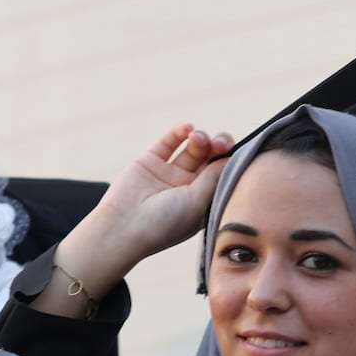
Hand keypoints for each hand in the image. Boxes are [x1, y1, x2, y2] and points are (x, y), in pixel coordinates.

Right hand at [37, 124, 231, 317]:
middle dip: (218, 146)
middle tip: (218, 143)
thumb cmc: (165, 223)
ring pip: (192, 148)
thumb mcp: (197, 202)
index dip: (229, 160)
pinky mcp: (151, 161)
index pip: (222, 174)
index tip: (232, 152)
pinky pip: (169, 141)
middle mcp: (188, 186)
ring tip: (197, 138)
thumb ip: (214, 178)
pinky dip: (180, 132)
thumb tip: (231, 157)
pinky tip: (187, 128)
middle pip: (211, 158)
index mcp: (203, 200)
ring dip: (200, 138)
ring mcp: (170, 173)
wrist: (124, 227)